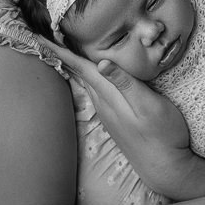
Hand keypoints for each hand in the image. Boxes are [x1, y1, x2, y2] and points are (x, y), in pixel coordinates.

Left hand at [48, 44, 191, 181]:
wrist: (165, 167)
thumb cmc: (163, 134)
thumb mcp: (149, 105)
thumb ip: (126, 83)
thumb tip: (102, 62)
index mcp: (110, 97)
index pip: (81, 68)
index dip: (61, 52)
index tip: (39, 38)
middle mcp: (104, 105)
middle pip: (80, 74)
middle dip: (63, 56)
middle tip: (48, 37)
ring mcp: (109, 114)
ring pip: (87, 84)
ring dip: (75, 67)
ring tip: (64, 51)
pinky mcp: (116, 120)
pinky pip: (96, 92)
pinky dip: (89, 78)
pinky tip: (92, 75)